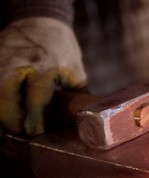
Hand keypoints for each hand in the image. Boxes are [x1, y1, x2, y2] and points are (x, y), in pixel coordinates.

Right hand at [0, 17, 86, 135]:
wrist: (39, 20)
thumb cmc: (61, 49)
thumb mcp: (75, 70)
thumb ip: (76, 95)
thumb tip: (86, 120)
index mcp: (46, 67)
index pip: (37, 97)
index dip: (34, 118)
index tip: (34, 132)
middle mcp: (20, 63)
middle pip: (6, 94)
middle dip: (9, 118)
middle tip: (17, 132)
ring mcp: (2, 60)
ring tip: (3, 130)